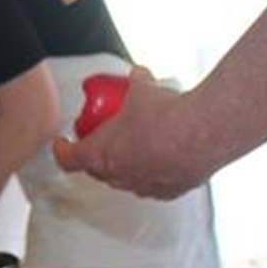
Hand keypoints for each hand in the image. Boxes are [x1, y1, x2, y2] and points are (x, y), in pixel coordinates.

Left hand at [53, 67, 207, 199]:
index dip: (62, 150)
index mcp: (100, 154)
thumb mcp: (144, 90)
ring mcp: (143, 186)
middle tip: (101, 140)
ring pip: (125, 179)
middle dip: (96, 156)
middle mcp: (118, 176)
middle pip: (97, 170)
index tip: (62, 142)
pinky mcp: (169, 191)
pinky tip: (162, 158)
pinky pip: (153, 185)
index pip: (68, 159)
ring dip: (125, 165)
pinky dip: (153, 173)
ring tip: (135, 148)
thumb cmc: (166, 115)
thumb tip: (139, 75)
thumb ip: (136, 83)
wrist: (204, 132)